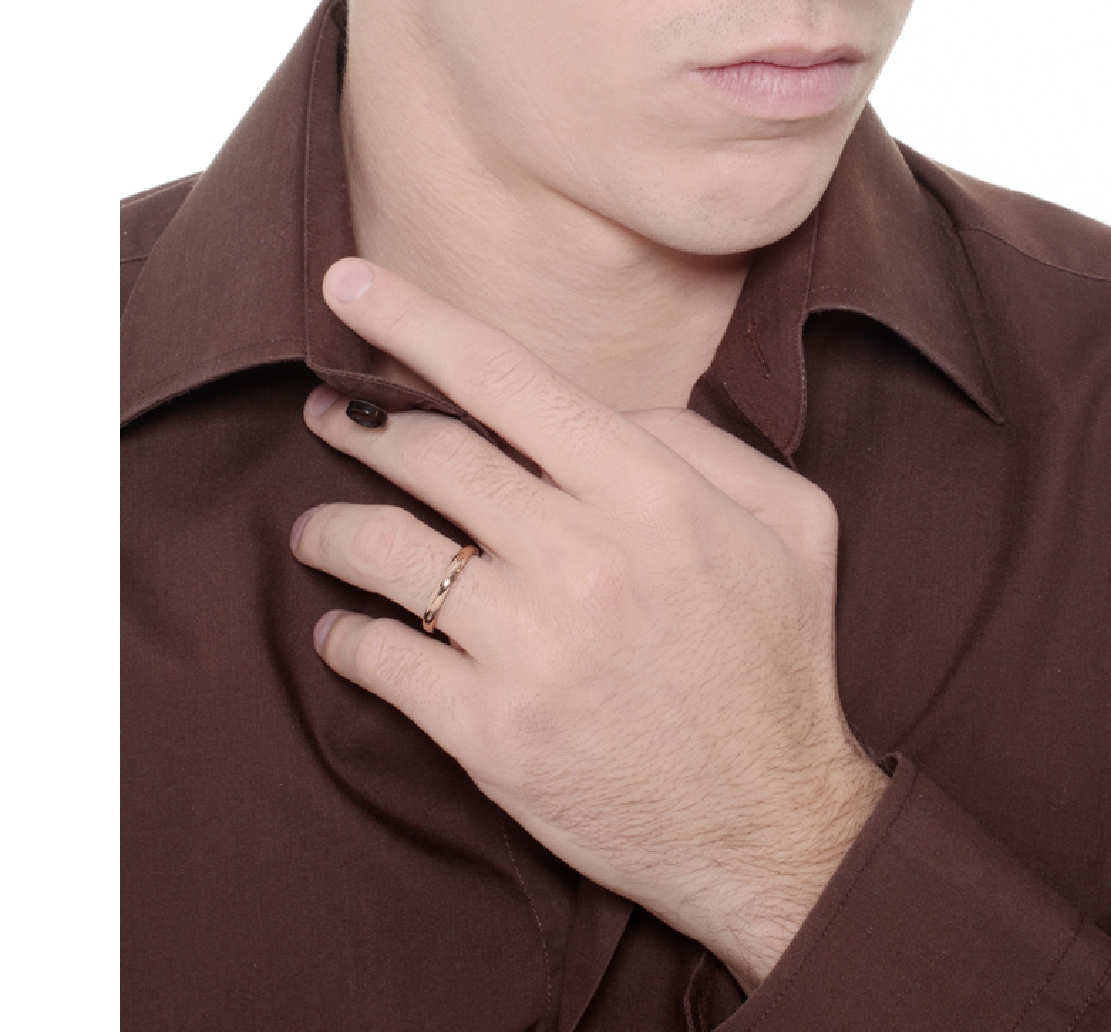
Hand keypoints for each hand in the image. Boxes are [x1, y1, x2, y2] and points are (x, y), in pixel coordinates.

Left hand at [291, 257, 888, 990]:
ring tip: (318, 526)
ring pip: (387, 550)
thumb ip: (700, 442)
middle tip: (328, 411)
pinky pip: (382, 658)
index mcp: (652, 494)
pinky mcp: (492, 735)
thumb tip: (601, 410)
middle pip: (430, 454)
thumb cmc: (778, 661)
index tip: (348, 282)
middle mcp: (583, 559)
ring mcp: (530, 649)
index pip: (505, 379)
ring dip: (333, 527)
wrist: (772, 827)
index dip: (414, 321)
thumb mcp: (792, 522)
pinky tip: (343, 626)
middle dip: (359, 420)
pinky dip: (346, 633)